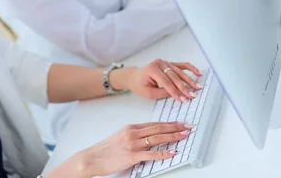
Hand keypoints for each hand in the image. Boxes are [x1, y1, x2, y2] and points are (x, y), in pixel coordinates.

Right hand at [75, 122, 193, 176]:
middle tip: (187, 126)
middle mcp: (133, 133)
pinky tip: (172, 152)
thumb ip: (135, 134)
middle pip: (158, 128)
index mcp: (131, 127)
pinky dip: (163, 152)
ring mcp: (133, 144)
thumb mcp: (121, 136)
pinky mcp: (132, 156)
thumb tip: (148, 135)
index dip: (169, 123)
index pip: (154, 123)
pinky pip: (151, 154)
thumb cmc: (106, 149)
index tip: (180, 123)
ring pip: (157, 138)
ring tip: (184, 135)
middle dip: (175, 127)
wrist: (92, 157)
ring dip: (173, 136)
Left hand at [111, 59, 201, 102]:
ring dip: (190, 80)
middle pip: (174, 77)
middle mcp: (159, 63)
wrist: (134, 76)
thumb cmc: (139, 84)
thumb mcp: (149, 92)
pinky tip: (198, 73)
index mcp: (152, 69)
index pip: (166, 82)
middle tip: (192, 95)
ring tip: (197, 87)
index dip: (175, 92)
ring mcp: (165, 62)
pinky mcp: (169, 63)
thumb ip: (163, 93)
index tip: (183, 99)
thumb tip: (177, 94)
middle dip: (184, 87)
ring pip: (180, 71)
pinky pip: (181, 65)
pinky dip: (190, 68)